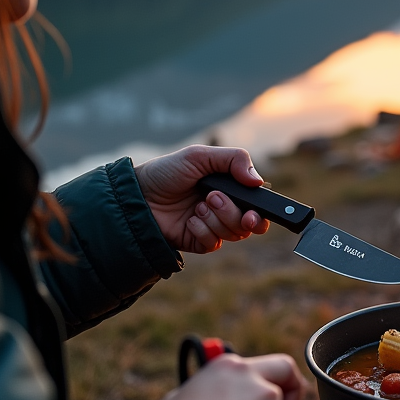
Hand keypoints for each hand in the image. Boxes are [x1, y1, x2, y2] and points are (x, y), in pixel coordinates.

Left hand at [134, 145, 270, 252]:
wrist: (138, 194)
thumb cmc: (167, 171)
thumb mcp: (200, 155)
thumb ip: (234, 159)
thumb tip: (258, 181)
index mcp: (230, 188)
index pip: (258, 205)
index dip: (261, 212)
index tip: (253, 212)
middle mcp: (225, 208)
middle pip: (250, 223)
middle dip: (234, 214)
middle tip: (213, 199)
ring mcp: (213, 226)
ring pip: (234, 234)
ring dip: (216, 219)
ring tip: (197, 205)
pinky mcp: (199, 241)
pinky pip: (214, 243)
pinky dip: (203, 230)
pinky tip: (189, 220)